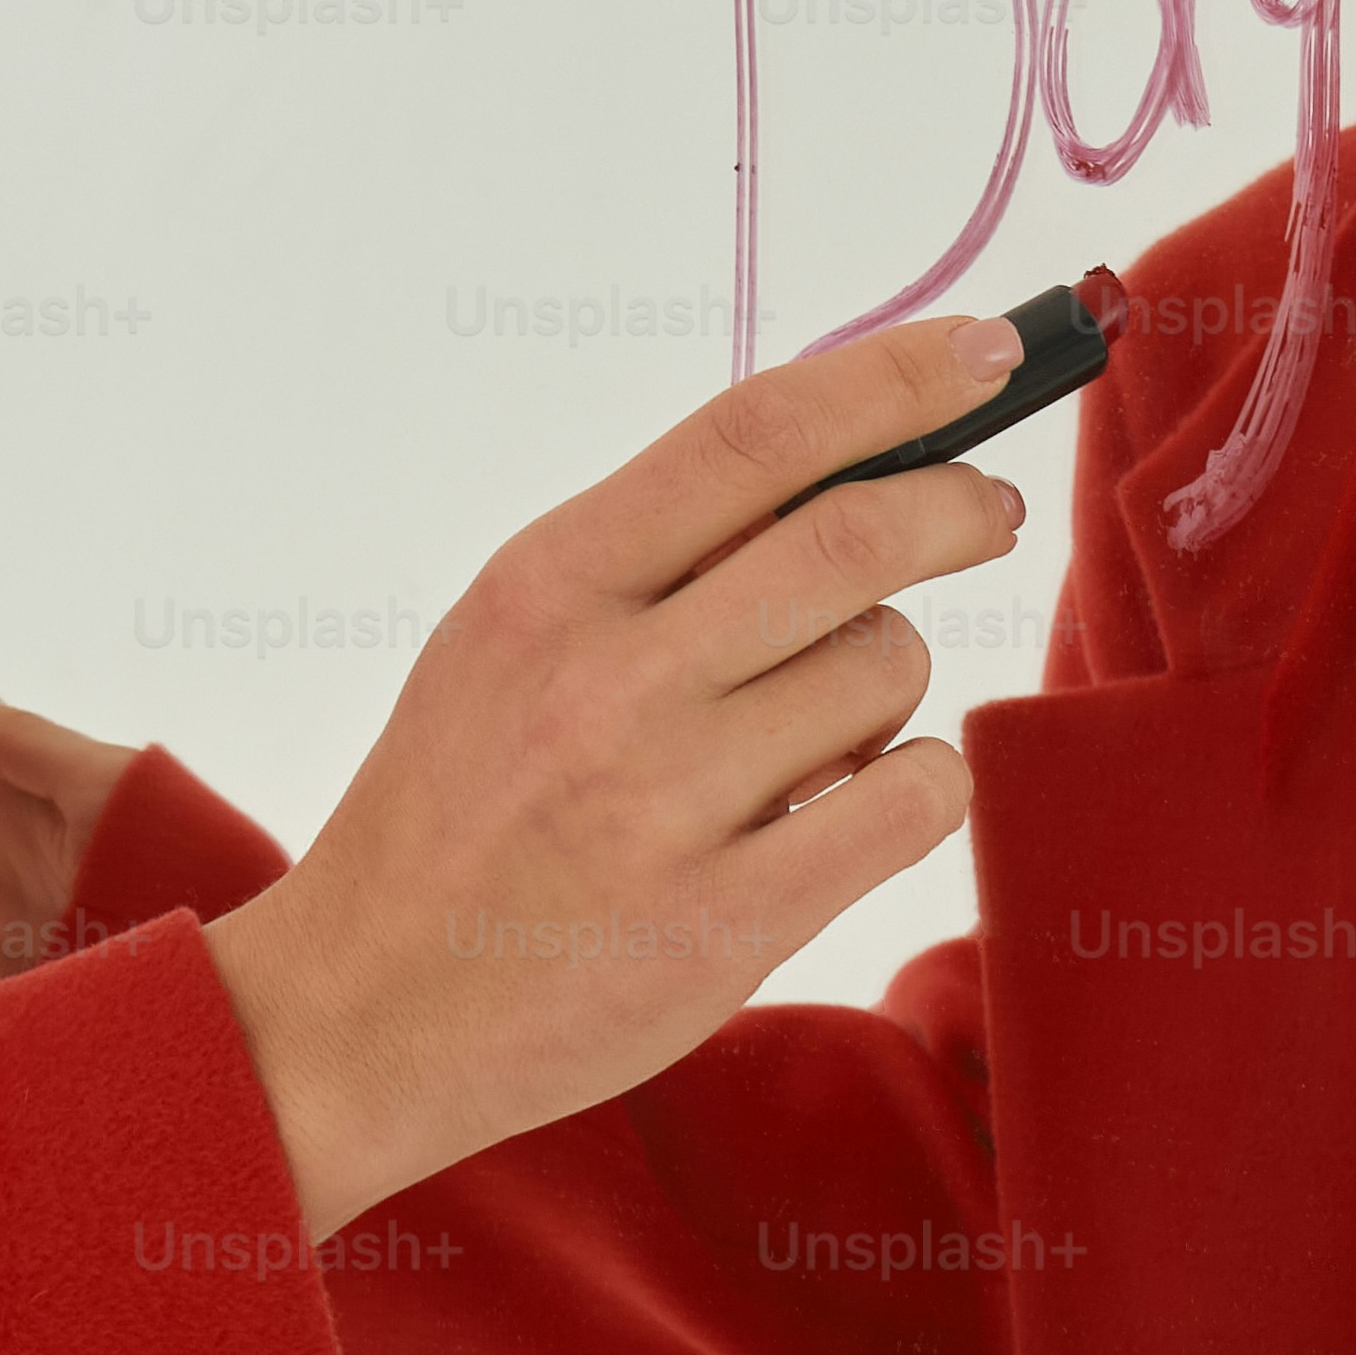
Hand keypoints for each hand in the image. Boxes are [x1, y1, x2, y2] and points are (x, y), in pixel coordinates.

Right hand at [200, 313, 1026, 1240]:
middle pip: (849, 537)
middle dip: (956, 506)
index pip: (750, 436)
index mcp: (548, 583)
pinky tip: (851, 803)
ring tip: (813, 733)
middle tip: (989, 515)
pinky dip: (915, 785)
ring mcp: (669, 802)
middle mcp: (608, 678)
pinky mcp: (730, 919)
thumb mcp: (506, 638)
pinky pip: (908, 801)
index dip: (892, 379)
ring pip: (886, 671)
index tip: (985, 349)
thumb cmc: (455, 804)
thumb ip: (650, 555)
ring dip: (888, 682)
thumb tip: (843, 459)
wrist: (366, 1005)